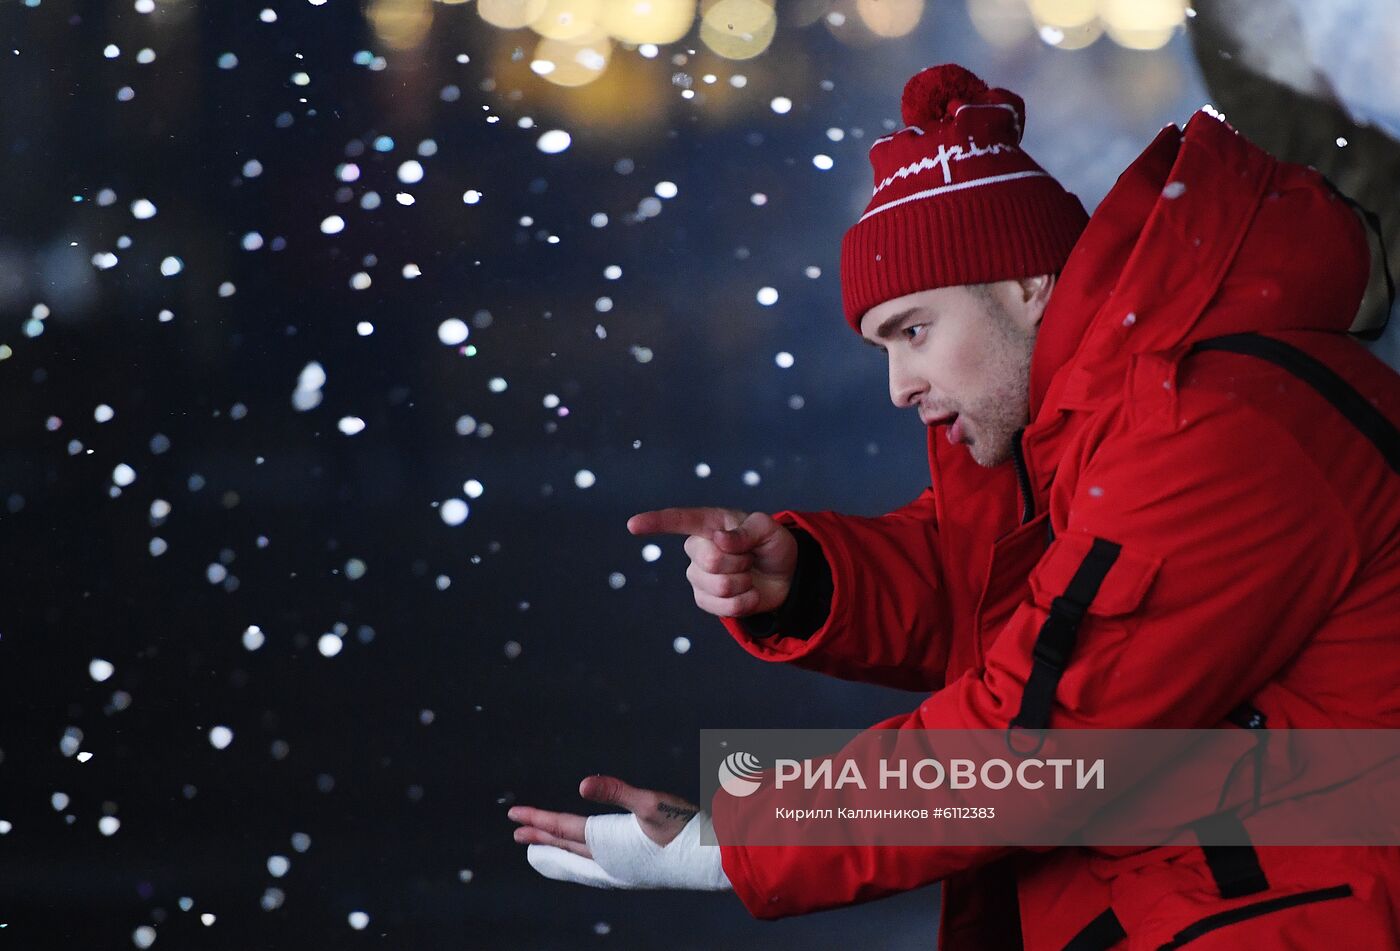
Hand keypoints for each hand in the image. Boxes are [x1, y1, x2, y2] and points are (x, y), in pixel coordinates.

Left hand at [509, 775, 729, 891]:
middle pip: (564, 845)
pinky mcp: (631, 875)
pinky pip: (591, 870)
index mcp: (606, 843)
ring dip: (556, 852)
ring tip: (539, 850)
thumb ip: (615, 791)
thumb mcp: (650, 802)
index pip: (562, 827)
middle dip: (540, 836)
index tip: (513, 815)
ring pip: (576, 861)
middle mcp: (606, 862)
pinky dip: (577, 864)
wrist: (709, 861)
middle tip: (517, 831)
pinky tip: (581, 862)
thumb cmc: (683, 828)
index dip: (538, 819)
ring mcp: (618, 872)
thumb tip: (581, 783)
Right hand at [627, 507, 797, 617]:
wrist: (785, 575)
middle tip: (750, 557)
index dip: (655, 523)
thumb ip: (746, 531)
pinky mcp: (705, 600)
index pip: (679, 521)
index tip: (633, 526)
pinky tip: (748, 592)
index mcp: (710, 524)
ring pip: (720, 585)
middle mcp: (698, 549)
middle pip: (710, 560)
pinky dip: (745, 601)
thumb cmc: (772, 545)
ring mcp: (698, 576)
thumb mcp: (769, 530)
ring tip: (749, 573)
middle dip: (739, 561)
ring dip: (745, 582)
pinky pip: (725, 607)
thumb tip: (719, 540)